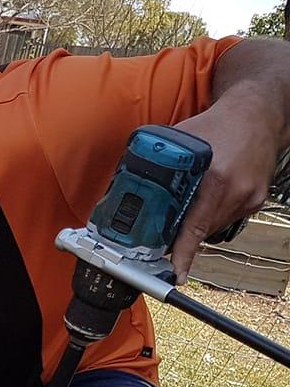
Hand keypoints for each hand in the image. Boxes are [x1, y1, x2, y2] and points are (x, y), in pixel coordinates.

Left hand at [169, 109, 279, 280]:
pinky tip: (201, 203)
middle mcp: (237, 191)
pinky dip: (209, 216)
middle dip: (179, 238)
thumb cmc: (219, 123)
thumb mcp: (181, 139)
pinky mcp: (256, 200)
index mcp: (217, 177)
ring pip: (213, 226)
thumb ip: (157, 161)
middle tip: (158, 239)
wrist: (259, 114)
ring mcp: (249, 197)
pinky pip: (226, 218)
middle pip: (201, 230)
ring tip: (180, 216)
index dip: (182, 252)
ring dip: (194, 226)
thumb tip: (127, 180)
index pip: (195, 226)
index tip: (174, 272)